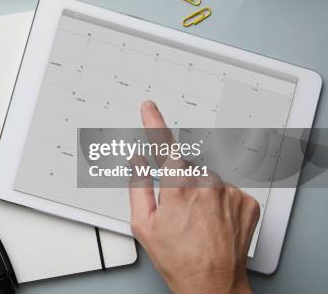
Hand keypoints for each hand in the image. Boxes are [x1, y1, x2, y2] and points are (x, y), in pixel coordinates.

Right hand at [129, 101, 259, 293]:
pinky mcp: (247, 201)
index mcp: (177, 186)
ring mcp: (230, 191)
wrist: (213, 284)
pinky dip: (219, 201)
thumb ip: (137, 185)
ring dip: (201, 191)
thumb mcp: (143, 224)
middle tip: (177, 210)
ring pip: (209, 178)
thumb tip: (137, 161)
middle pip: (187, 166)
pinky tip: (214, 222)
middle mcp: (207, 183)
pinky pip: (228, 190)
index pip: (162, 144)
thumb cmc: (177, 258)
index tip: (149, 107)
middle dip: (179, 180)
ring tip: (197, 220)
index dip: (153, 122)